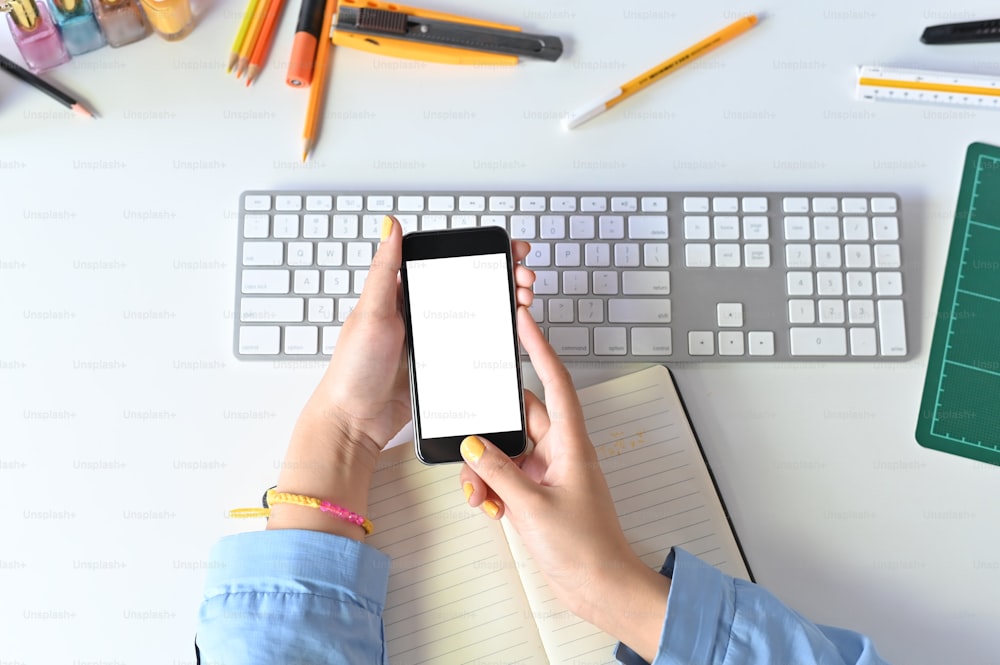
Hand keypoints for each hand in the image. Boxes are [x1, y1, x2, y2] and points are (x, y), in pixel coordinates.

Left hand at [269, 216, 534, 538]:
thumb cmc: (354, 369)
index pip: (446, 264)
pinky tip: (508, 335)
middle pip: (468, 289)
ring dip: (502, 307)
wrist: (355, 422)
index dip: (479, 255)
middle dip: (501, 279)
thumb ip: (384, 270)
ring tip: (521, 303)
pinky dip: (493, 339)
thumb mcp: (371, 313)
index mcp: (400, 295)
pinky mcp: (440, 368)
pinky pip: (472, 348)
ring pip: (475, 317)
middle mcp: (417, 316)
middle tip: (522, 280)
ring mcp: (431, 343)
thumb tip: (389, 226)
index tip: (506, 251)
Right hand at [459, 308, 669, 660]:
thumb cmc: (586, 549)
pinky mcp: (537, 494)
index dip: (540, 347)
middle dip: (488, 432)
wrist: (600, 588)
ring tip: (478, 495)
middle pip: (518, 419)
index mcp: (571, 444)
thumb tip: (474, 445)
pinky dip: (491, 488)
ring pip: (505, 451)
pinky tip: (488, 508)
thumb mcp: (533, 507)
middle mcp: (560, 452)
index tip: (523, 319)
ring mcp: (548, 473)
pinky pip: (506, 476)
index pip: (555, 382)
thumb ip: (499, 472)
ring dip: (485, 469)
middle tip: (466, 438)